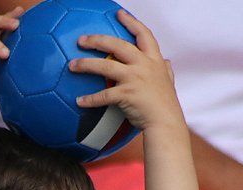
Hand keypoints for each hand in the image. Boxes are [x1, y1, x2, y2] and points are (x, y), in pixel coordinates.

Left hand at [69, 10, 182, 130]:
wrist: (166, 123)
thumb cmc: (166, 104)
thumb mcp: (169, 82)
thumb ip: (166, 70)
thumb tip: (167, 62)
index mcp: (154, 60)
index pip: (144, 35)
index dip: (131, 22)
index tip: (119, 13)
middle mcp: (144, 66)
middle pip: (118, 45)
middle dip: (98, 39)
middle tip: (81, 39)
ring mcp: (135, 79)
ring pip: (105, 66)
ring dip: (86, 65)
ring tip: (72, 65)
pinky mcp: (126, 94)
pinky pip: (103, 95)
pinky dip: (90, 99)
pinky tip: (79, 101)